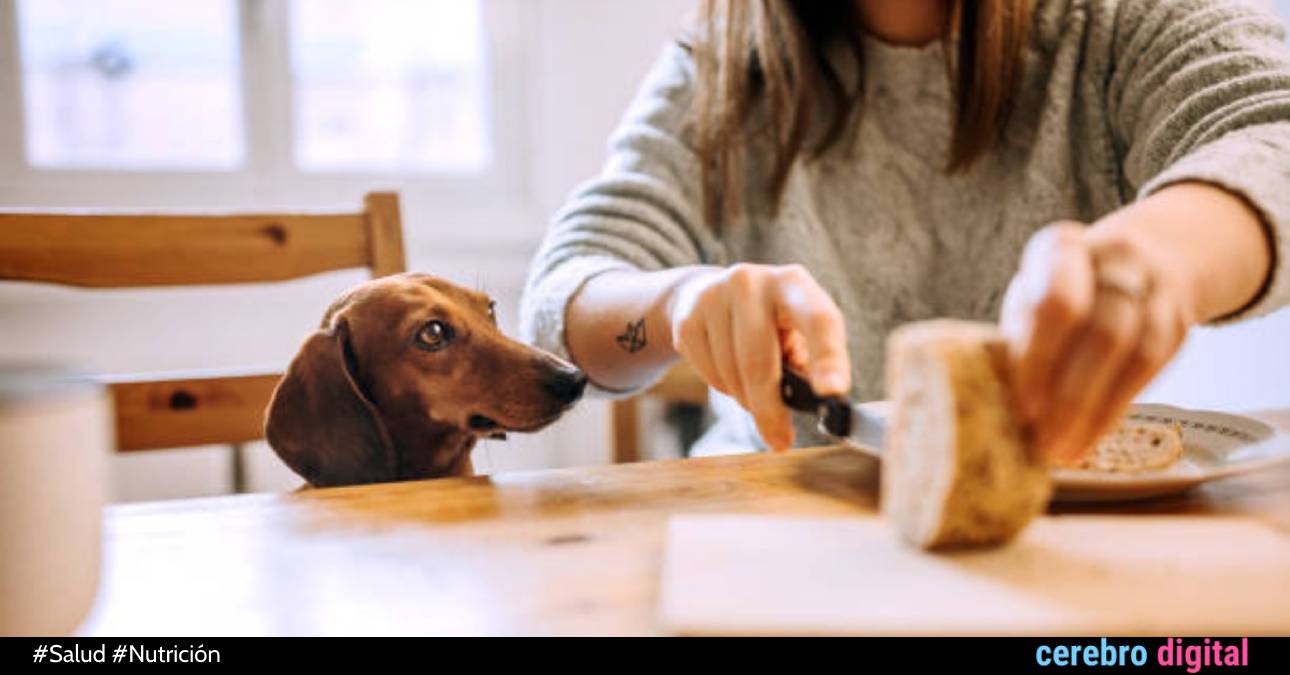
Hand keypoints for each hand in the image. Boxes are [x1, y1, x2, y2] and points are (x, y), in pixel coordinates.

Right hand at [667, 263, 850, 450]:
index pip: (819, 320)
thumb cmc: (767, 323)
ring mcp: (714, 298)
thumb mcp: (796, 331)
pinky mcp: (687, 319)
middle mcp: (752, 282)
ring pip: (732, 374)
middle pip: (761, 360)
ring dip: (747, 399)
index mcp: (793, 283)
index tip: (832, 392)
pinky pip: (710, 375)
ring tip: (755, 391)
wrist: (705, 294)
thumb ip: (809, 363)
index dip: (828, 358)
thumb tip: (818, 402)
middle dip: (771, 409)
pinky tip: (730, 372)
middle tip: (780, 440)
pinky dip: (724, 388)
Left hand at [1001, 222, 1195, 464]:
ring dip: (1094, 410)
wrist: (1145, 257)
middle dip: (1070, 395)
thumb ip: (1018, 338)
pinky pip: (1151, 367)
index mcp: (1061, 247)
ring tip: (1063, 449)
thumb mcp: (1032, 296)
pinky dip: (1117, 406)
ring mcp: (1153, 287)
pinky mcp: (1176, 320)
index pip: (1057, 303)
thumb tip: (993, 403)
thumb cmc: (1065, 290)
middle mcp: (1115, 258)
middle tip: (1042, 440)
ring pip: (1132, 353)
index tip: (1023, 407)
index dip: (1041, 358)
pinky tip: (1091, 434)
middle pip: (1101, 331)